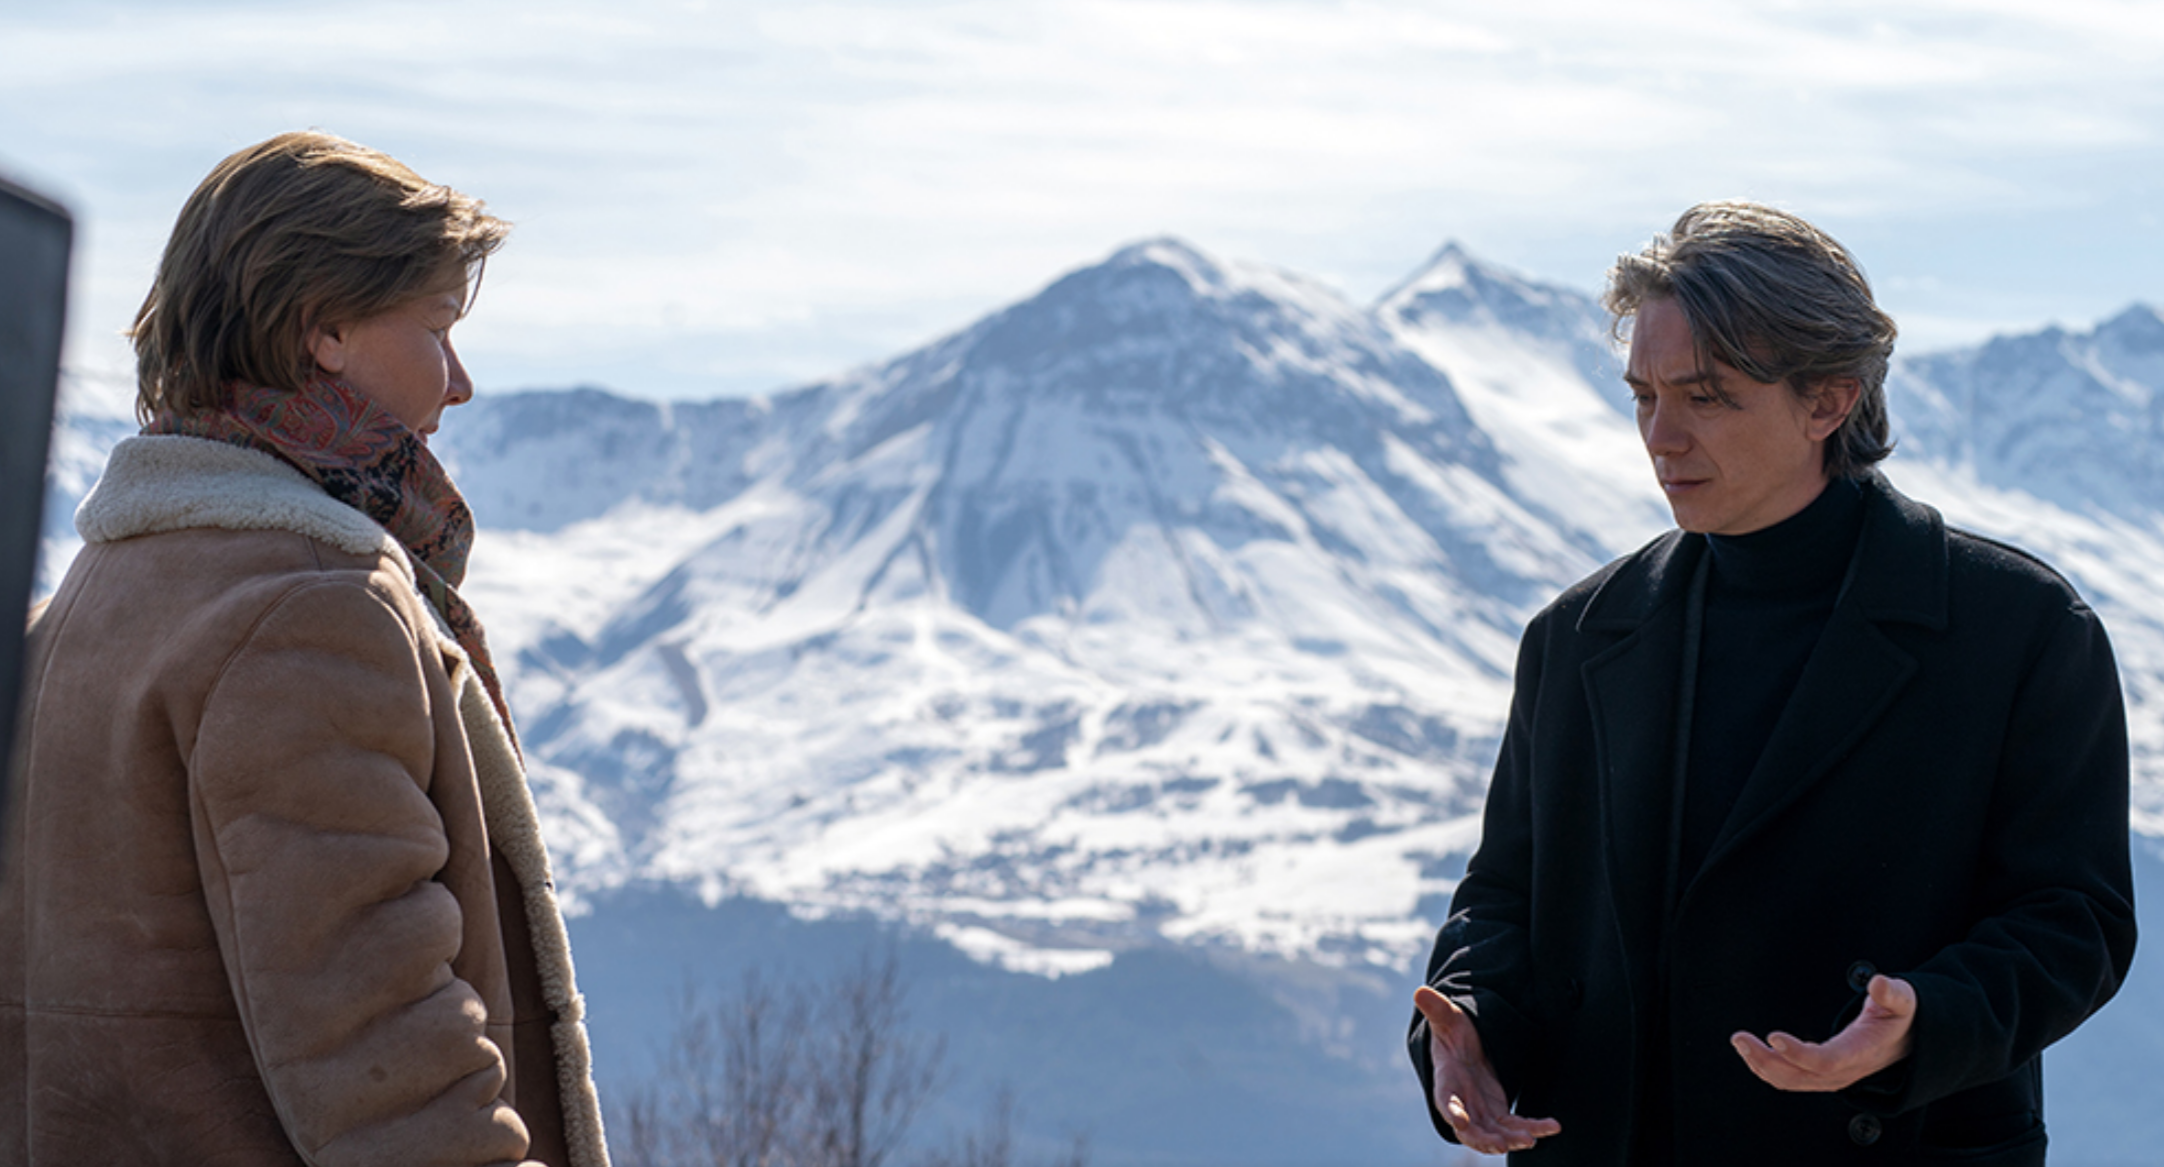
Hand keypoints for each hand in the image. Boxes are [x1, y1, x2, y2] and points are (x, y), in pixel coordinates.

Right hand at [1413, 985, 1561, 1153]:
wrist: (1464, 1050)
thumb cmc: (1452, 1033)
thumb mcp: (1447, 1019)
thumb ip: (1436, 1009)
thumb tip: (1419, 991)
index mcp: (1446, 1082)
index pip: (1445, 1101)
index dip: (1452, 1112)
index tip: (1460, 1121)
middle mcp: (1462, 1104)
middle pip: (1470, 1130)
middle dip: (1485, 1140)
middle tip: (1504, 1144)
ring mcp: (1480, 1112)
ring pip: (1494, 1134)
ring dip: (1511, 1139)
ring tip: (1530, 1140)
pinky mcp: (1498, 1114)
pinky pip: (1515, 1126)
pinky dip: (1532, 1129)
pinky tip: (1551, 1127)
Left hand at [1731, 974, 1917, 1091]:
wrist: (1908, 1040)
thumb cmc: (1901, 1018)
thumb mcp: (1905, 1001)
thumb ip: (1893, 993)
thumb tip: (1880, 983)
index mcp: (1861, 1052)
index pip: (1827, 1062)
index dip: (1799, 1054)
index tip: (1773, 1037)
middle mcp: (1845, 1070)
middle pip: (1800, 1076)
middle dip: (1766, 1060)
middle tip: (1740, 1038)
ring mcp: (1832, 1076)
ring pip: (1791, 1081)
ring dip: (1761, 1065)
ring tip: (1740, 1042)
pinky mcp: (1823, 1075)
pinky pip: (1791, 1080)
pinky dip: (1768, 1069)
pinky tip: (1752, 1053)